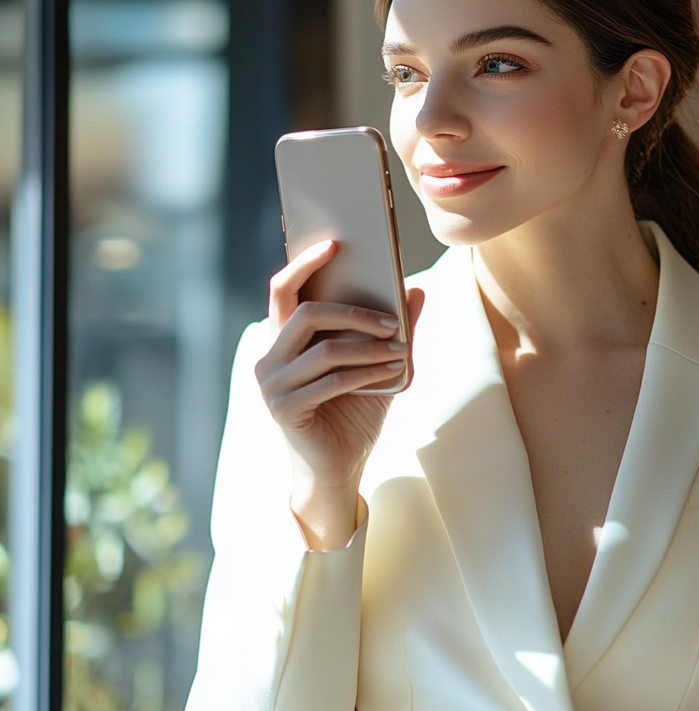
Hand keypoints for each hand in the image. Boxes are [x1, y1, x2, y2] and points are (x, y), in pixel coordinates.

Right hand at [254, 240, 424, 546]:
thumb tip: (416, 290)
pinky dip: (367, 373)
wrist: (340, 467)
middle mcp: (270, 356)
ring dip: (370, 348)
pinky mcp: (285, 410)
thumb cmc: (353, 410)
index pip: (284, 289)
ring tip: (402, 349)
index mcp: (284, 338)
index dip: (304, 263)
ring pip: (326, 348)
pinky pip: (332, 380)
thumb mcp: (378, 363)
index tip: (335, 243)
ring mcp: (273, 385)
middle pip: (307, 313)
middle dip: (355, 312)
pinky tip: (394, 371)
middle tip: (392, 320)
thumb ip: (393, 329)